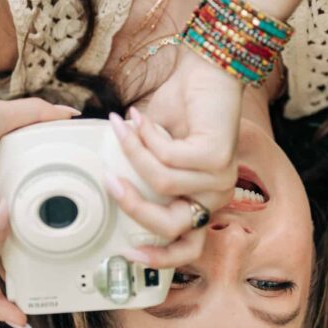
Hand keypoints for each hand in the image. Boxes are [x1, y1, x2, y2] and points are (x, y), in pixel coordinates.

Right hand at [105, 47, 242, 268]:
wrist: (204, 69)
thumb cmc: (180, 107)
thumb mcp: (151, 150)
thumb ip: (139, 175)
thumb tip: (107, 187)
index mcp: (203, 199)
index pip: (188, 247)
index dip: (160, 258)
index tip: (130, 254)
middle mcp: (216, 195)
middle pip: (172, 228)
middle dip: (134, 207)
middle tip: (111, 182)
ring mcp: (220, 178)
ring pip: (162, 186)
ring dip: (134, 154)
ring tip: (124, 128)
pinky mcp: (218, 157)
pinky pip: (167, 160)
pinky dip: (147, 138)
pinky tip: (143, 119)